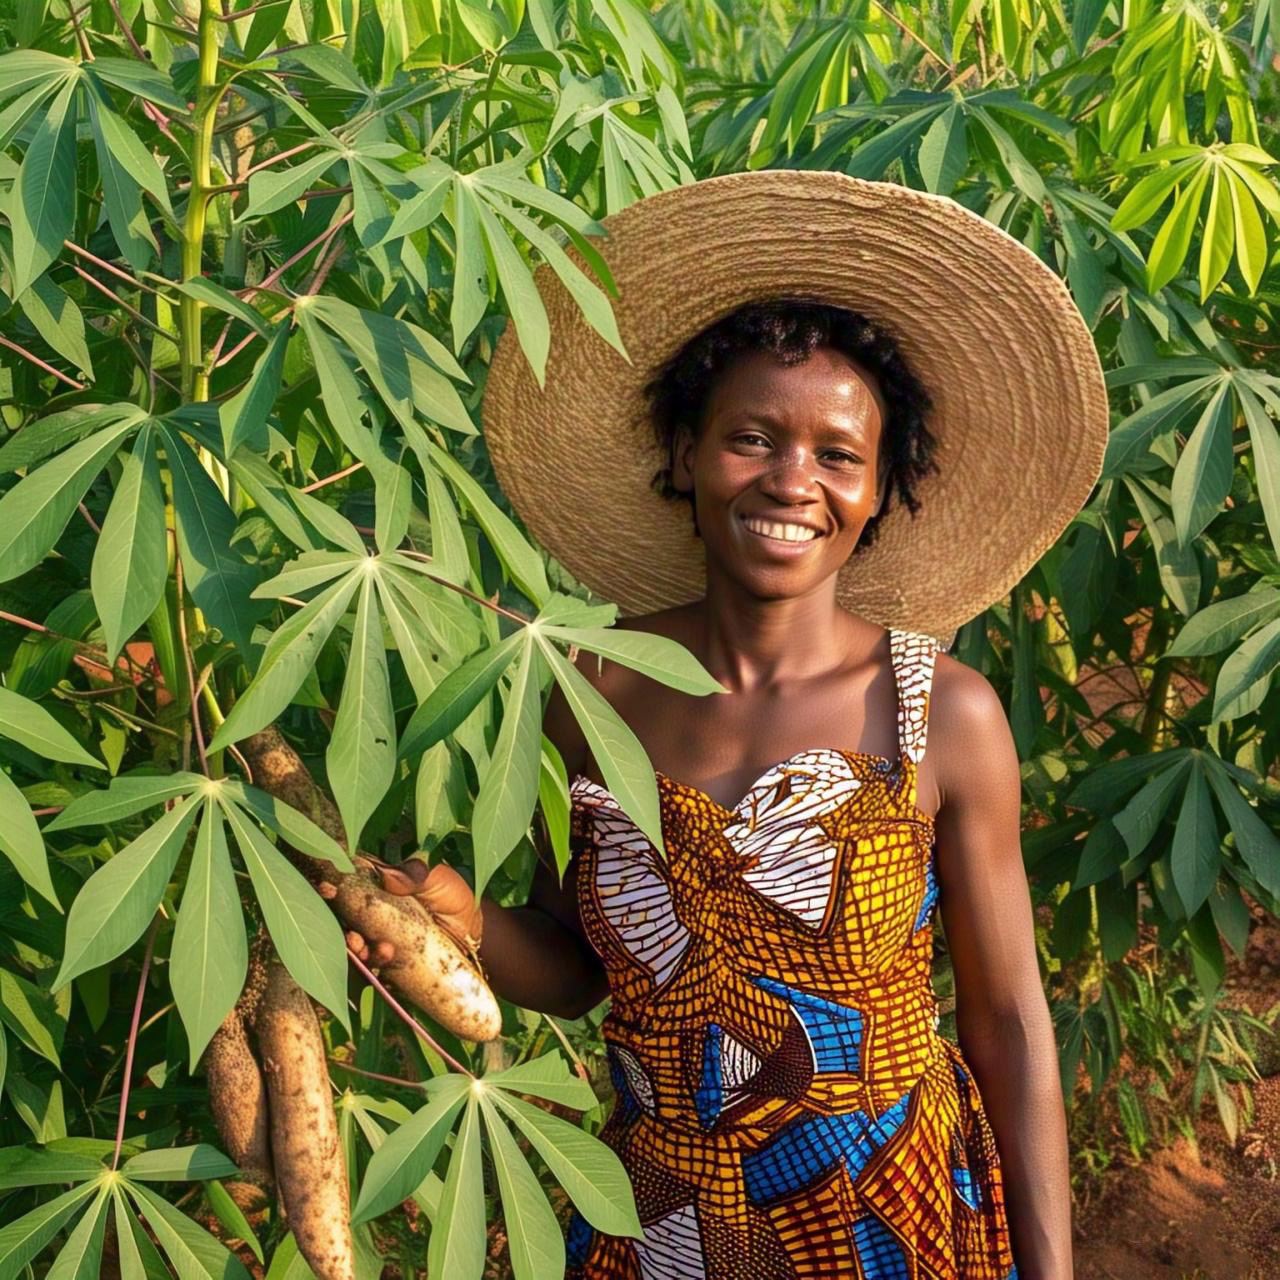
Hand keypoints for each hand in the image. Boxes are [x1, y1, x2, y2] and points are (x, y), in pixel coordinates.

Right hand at [345, 857, 482, 966]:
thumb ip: (415, 873)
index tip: (325, 889)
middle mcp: (371, 909)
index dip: (333, 884)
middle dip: (338, 922)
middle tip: (349, 930)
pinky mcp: (386, 958)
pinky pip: (370, 963)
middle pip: (341, 914)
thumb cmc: (452, 895)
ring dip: (354, 946)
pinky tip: (385, 956)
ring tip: (367, 947)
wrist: (473, 933)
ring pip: (353, 941)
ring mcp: (376, 934)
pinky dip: (373, 961)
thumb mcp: (437, 877)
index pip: (347, 880)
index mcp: (378, 882)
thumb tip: (389, 875)